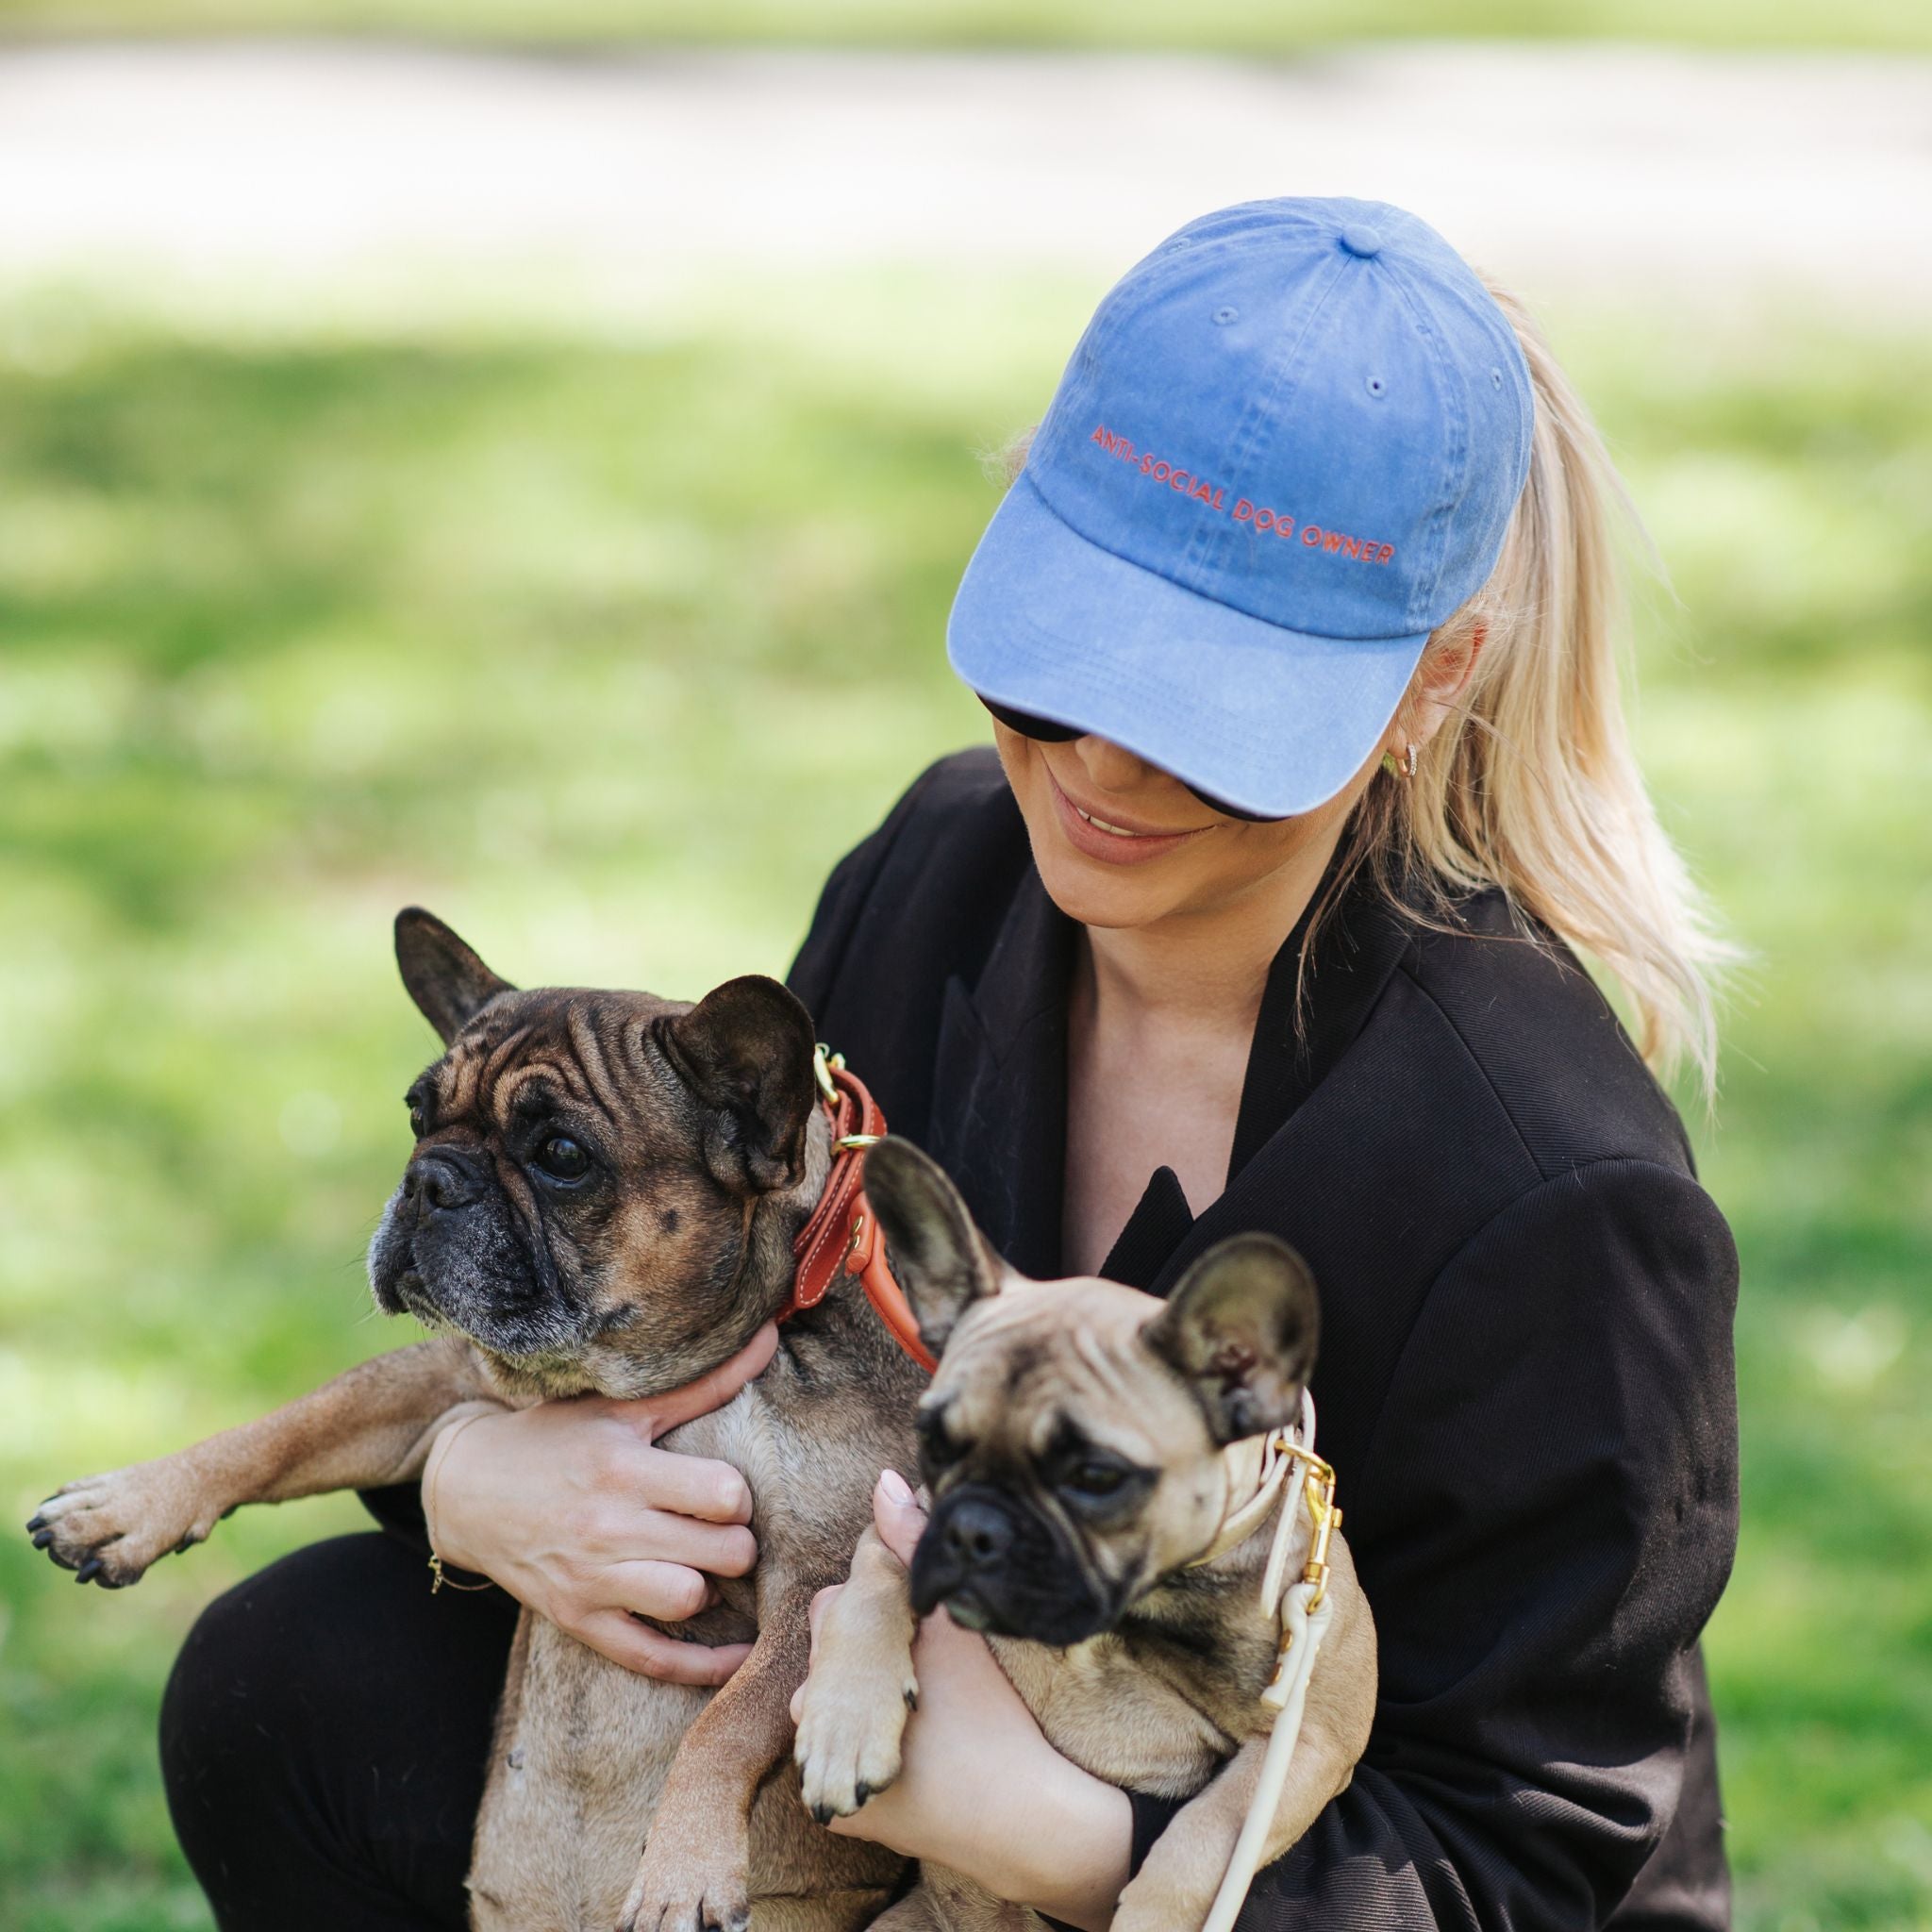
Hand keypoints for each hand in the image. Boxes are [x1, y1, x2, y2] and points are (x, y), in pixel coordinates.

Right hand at [424, 1325, 775, 1683]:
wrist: (467, 1489)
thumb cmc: (554, 1440)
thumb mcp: (621, 1406)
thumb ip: (702, 1383)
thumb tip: (769, 1339)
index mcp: (623, 1469)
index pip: (722, 1494)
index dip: (737, 1495)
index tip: (724, 1492)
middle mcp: (608, 1528)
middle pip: (720, 1553)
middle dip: (737, 1543)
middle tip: (720, 1532)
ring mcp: (592, 1581)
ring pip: (688, 1601)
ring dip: (709, 1587)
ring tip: (699, 1567)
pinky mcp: (580, 1621)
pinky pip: (654, 1659)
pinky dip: (702, 1666)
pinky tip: (735, 1653)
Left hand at [791, 1472, 1132, 1931]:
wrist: (1020, 1819)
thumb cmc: (993, 1711)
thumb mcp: (958, 1621)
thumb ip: (912, 1546)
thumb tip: (882, 1481)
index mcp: (846, 1648)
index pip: (843, 1594)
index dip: (883, 1596)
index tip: (919, 1614)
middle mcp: (816, 1704)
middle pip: (830, 1647)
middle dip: (868, 1643)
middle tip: (924, 1662)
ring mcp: (819, 1761)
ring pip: (826, 1701)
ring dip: (860, 1693)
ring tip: (919, 1702)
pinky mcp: (834, 1805)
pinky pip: (834, 1754)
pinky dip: (861, 1743)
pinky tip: (906, 1741)